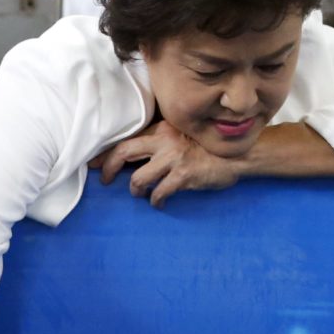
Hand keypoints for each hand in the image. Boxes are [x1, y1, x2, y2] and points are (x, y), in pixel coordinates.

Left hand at [89, 121, 242, 208]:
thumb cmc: (210, 148)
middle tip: (105, 180)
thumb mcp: (183, 136)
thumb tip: (138, 156)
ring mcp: (174, 159)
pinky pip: (159, 192)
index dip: (107, 152)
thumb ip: (163, 142)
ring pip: (138, 178)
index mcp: (163, 130)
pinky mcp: (183, 176)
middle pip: (124, 152)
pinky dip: (156, 201)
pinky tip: (159, 203)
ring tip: (139, 193)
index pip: (127, 138)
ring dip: (134, 189)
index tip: (94, 162)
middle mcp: (165, 141)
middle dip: (108, 168)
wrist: (239, 154)